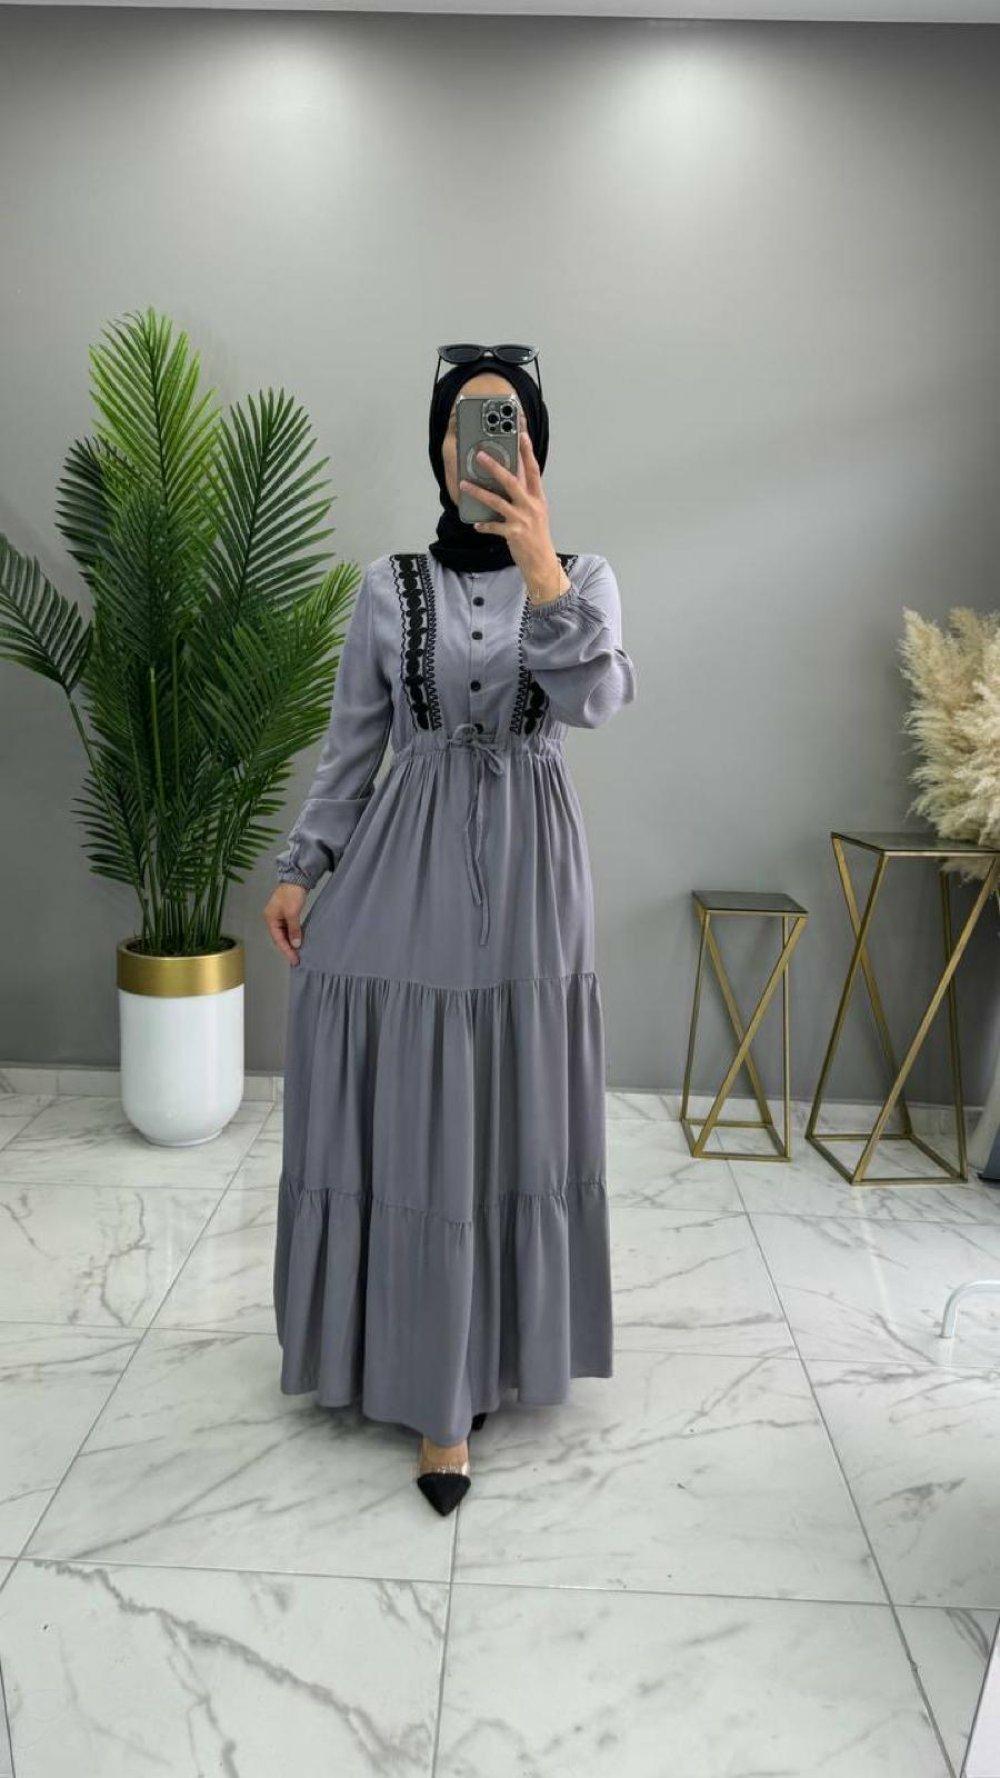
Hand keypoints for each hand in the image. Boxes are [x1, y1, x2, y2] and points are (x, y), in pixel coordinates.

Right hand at [263, 882, 307, 964]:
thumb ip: (294, 930)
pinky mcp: (286, 914)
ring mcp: (279, 916)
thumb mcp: (292, 913)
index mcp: (270, 918)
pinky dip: (293, 935)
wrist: (296, 878)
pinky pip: (288, 928)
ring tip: (298, 953)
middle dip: (288, 948)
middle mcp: (272, 918)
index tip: (294, 959)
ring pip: (284, 934)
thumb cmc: (292, 893)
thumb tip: (296, 944)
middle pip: (279, 938)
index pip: (278, 939)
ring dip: (291, 943)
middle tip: (297, 959)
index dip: (286, 950)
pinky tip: (298, 941)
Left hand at [459, 430, 565, 594]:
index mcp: (538, 498)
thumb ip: (525, 496)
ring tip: (465, 485)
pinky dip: (484, 525)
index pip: (534, 470)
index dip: (528, 451)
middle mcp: (531, 506)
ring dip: (479, 492)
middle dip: (495, 467)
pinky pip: (493, 526)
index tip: (521, 434)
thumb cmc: (537, 536)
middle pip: (512, 481)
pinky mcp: (513, 534)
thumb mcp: (536, 513)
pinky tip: (476, 524)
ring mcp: (522, 519)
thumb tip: (509, 480)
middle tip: (480, 455)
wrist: (542, 562)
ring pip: (497, 501)